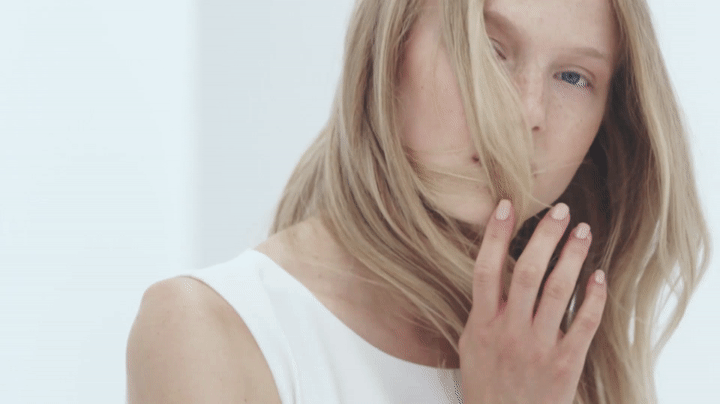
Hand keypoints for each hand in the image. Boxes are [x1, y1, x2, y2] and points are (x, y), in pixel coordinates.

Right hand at [458, 200, 605, 403]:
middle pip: (526, 272)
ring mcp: (537, 347)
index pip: (485, 269)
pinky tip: (599, 275)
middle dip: (545, 237)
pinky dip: (593, 297)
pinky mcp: (565, 363)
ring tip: (583, 231)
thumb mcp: (470, 345)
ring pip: (557, 291)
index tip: (506, 206)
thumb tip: (488, 274)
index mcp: (482, 324)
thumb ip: (481, 310)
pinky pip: (583, 323)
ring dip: (572, 256)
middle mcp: (508, 331)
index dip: (495, 235)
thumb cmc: (487, 385)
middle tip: (561, 211)